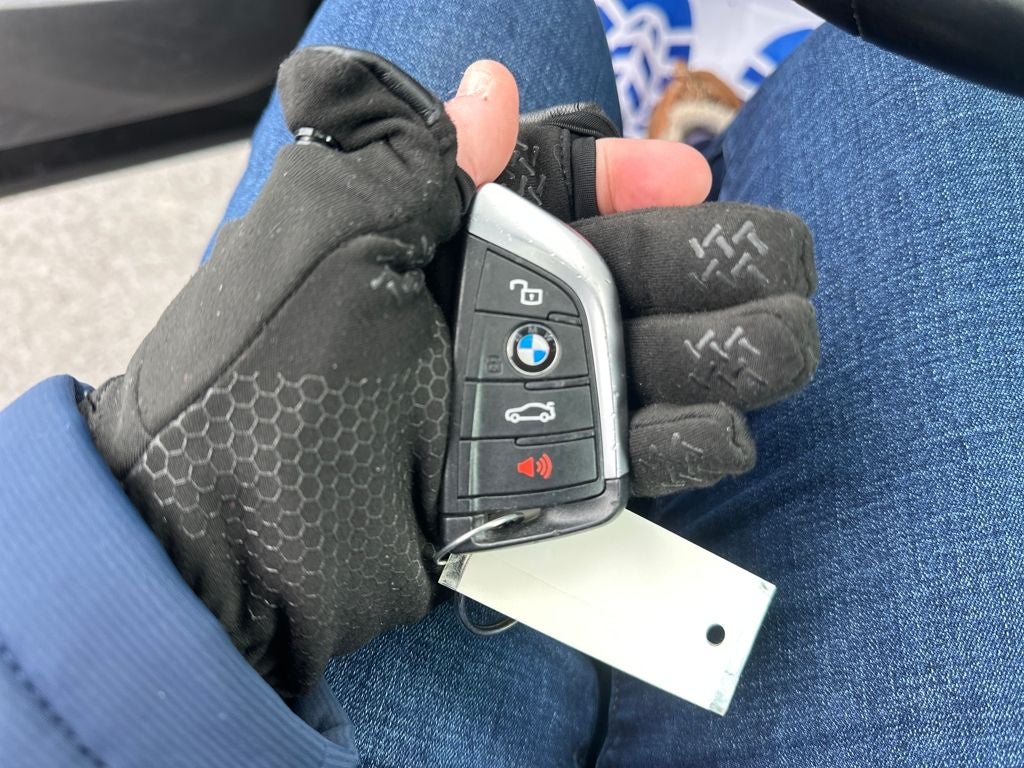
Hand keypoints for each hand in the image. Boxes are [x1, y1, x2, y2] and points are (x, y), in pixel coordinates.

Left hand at [79, 49, 816, 697]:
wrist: (228, 548)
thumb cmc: (262, 380)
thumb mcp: (321, 243)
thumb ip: (405, 154)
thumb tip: (490, 85)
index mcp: (447, 240)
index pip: (560, 188)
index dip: (630, 180)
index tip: (689, 183)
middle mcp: (493, 315)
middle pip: (631, 277)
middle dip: (709, 267)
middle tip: (776, 277)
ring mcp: (522, 404)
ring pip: (652, 364)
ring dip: (725, 350)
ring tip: (776, 347)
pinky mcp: (537, 485)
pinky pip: (632, 457)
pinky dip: (687, 442)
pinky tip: (720, 425)